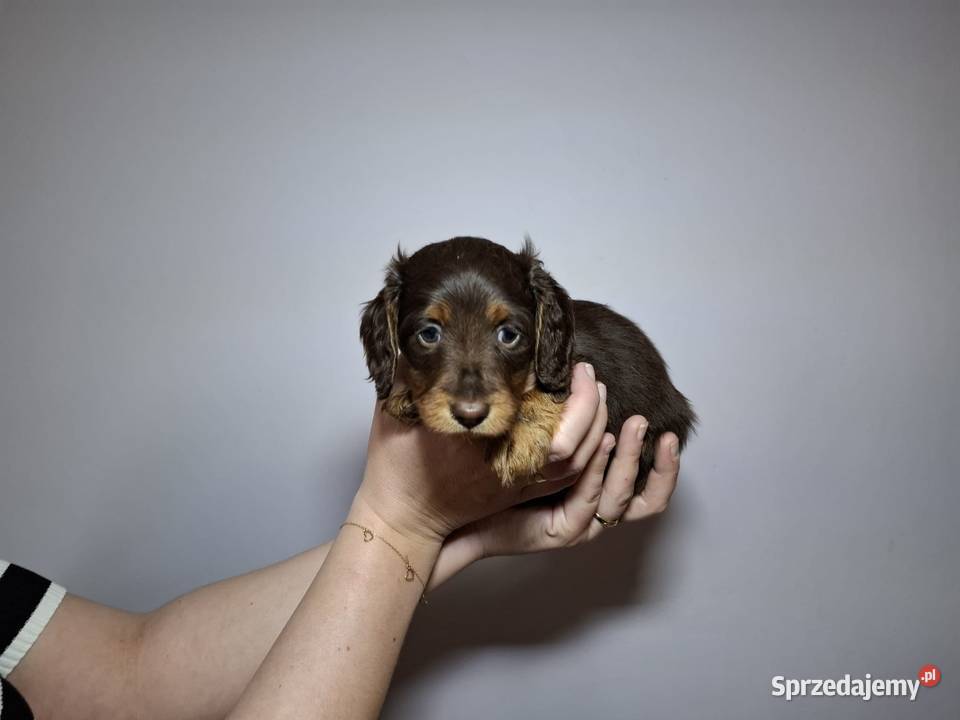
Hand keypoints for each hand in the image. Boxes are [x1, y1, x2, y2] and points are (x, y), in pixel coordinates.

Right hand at [351, 363, 608, 545]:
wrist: (401, 519)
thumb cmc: (395, 465)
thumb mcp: (396, 408)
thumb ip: (412, 370)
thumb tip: (424, 333)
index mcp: (482, 438)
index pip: (537, 409)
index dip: (564, 387)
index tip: (566, 359)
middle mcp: (509, 462)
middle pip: (572, 438)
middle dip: (589, 402)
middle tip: (587, 370)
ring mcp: (518, 482)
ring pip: (578, 461)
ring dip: (595, 424)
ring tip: (594, 391)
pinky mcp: (520, 493)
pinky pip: (569, 478)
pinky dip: (589, 453)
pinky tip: (592, 429)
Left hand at [429, 379, 681, 588]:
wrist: (446, 508)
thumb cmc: (482, 469)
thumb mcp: (529, 436)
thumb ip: (554, 416)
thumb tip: (568, 372)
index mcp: (588, 489)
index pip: (641, 482)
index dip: (659, 458)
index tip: (657, 420)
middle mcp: (589, 509)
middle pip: (639, 492)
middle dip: (649, 455)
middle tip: (647, 420)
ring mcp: (576, 523)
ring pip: (618, 497)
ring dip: (629, 461)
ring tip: (633, 426)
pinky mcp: (558, 532)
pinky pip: (586, 504)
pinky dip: (596, 474)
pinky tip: (601, 447)